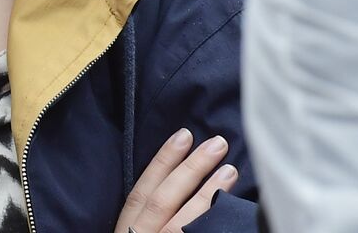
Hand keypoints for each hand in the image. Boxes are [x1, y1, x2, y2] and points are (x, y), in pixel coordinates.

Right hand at [113, 129, 238, 232]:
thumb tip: (174, 182)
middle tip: (217, 143)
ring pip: (182, 222)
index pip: (141, 192)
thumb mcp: (136, 231)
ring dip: (207, 194)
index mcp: (127, 228)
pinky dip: (209, 224)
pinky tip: (227, 208)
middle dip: (190, 169)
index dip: (162, 161)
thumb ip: (149, 215)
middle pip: (162, 200)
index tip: (183, 135)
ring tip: (230, 170)